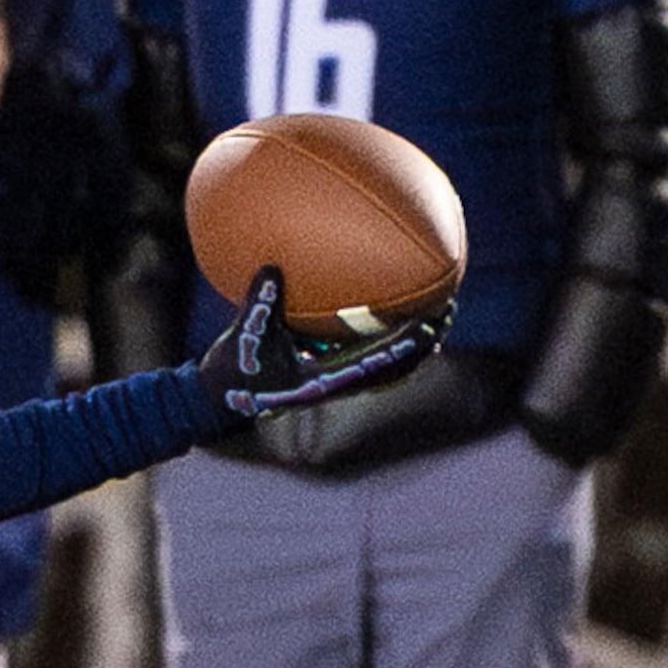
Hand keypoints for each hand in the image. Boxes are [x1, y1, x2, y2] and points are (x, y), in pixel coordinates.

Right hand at [199, 266, 442, 421]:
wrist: (219, 400)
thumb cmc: (232, 372)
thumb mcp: (244, 335)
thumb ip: (260, 302)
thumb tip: (273, 268)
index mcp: (324, 380)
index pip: (376, 363)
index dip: (406, 346)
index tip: (432, 325)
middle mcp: (337, 384)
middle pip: (395, 367)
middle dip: (424, 342)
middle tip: (448, 311)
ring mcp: (335, 381)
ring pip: (386, 366)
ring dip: (411, 345)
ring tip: (434, 318)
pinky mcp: (326, 375)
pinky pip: (366, 358)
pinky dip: (385, 343)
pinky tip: (393, 322)